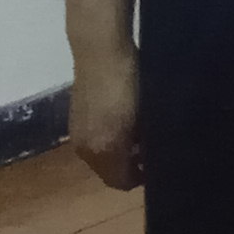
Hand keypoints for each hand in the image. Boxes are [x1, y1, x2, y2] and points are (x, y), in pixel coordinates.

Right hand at [66, 58, 140, 190]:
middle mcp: (83, 147)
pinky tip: (126, 123)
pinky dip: (108, 140)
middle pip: (108, 171)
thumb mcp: (144, 115)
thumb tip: (149, 157)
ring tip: (143, 137)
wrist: (100, 52)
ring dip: (119, 153)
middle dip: (129, 167)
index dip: (140, 178)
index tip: (158, 168)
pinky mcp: (75, 117)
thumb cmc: (128, 83)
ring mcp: (77, 132)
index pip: (120, 182)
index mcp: (101, 150)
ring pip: (100, 156)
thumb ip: (144, 142)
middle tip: (153, 153)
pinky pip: (94, 140)